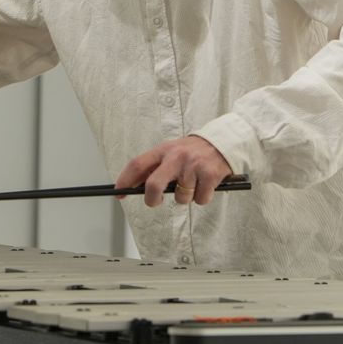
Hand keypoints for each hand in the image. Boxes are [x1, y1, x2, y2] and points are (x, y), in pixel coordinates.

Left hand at [116, 135, 231, 207]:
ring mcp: (193, 166)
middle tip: (154, 202)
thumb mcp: (172, 151)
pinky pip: (200, 199)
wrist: (223, 141)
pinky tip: (206, 184)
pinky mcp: (209, 175)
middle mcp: (177, 157)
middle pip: (154, 185)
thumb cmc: (194, 150)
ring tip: (193, 183)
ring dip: (186, 197)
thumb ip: (155, 166)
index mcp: (164, 150)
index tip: (119, 192)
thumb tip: (134, 184)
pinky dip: (203, 197)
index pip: (137, 164)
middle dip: (151, 199)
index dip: (125, 180)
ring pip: (180, 198)